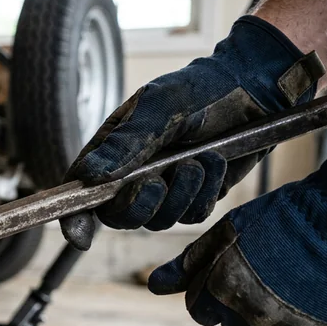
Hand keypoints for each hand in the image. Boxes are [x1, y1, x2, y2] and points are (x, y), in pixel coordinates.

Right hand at [61, 15, 323, 249]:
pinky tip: (214, 162)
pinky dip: (205, 193)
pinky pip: (192, 216)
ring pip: (160, 220)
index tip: (80, 235)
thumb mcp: (158, 109)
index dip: (75, 217)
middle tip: (155, 182)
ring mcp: (164, 190)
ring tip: (199, 158)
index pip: (80, 190)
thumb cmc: (199, 90)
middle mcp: (132, 176)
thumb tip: (88, 177)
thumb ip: (124, 144)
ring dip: (182, 192)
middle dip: (139, 206)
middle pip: (119, 217)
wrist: (251, 90)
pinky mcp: (195, 198)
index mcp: (111, 151)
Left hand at [148, 137, 326, 325]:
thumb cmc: (285, 219)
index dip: (211, 292)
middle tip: (269, 276)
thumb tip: (154, 285)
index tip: (235, 274)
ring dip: (276, 319)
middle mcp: (253, 318)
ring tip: (296, 285)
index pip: (199, 311)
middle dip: (241, 306)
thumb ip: (188, 264)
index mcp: (223, 290)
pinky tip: (317, 302)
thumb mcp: (228, 232)